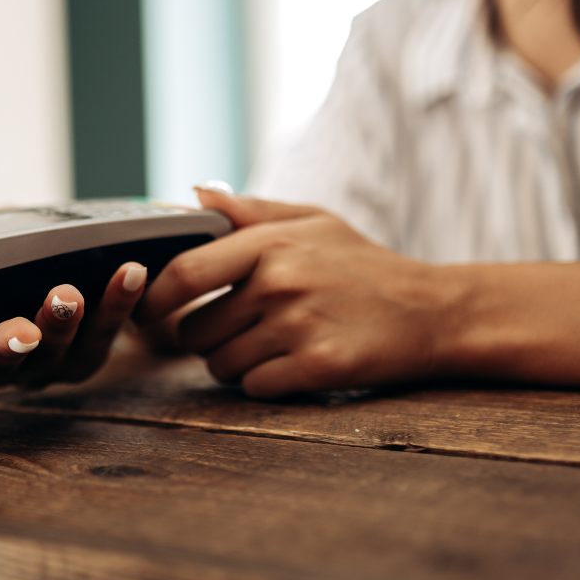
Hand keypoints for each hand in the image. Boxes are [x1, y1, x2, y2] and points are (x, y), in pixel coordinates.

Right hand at [0, 262, 148, 436]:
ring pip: (60, 350)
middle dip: (13, 345)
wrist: (48, 281)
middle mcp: (9, 368)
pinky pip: (107, 332)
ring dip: (67, 323)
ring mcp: (51, 365)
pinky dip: (120, 302)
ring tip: (72, 294)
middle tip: (24, 331)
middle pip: (5, 361)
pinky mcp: (90, 353)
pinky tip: (132, 274)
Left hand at [137, 187, 449, 397]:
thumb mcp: (313, 221)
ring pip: (219, 363)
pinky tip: (291, 364)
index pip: (186, 273)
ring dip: (232, 362)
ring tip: (269, 344)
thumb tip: (193, 193)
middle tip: (235, 329)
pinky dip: (263, 382)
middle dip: (203, 336)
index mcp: (272, 243)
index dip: (156, 297)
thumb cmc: (363, 264)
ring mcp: (298, 326)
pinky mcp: (317, 367)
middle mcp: (280, 283)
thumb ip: (249, 210)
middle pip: (195, 329)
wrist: (432, 311)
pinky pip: (253, 386)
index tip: (147, 311)